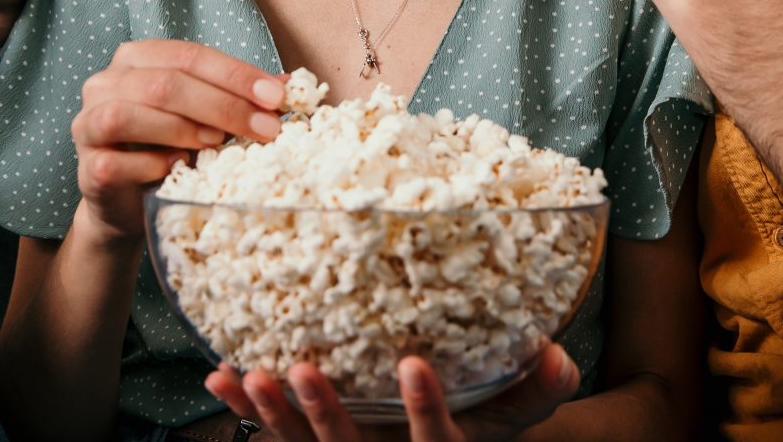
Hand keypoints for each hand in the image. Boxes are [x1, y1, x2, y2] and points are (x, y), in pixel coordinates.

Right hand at [71, 40, 285, 240]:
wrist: (132, 204)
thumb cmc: (171, 149)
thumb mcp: (207, 117)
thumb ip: (238, 96)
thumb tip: (290, 86)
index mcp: (137, 58)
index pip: (190, 55)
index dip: (236, 75)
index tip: (277, 97)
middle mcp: (105, 83)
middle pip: (165, 84)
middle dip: (223, 105)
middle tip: (265, 128)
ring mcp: (87, 123)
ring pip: (130, 114)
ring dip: (183, 129)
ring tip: (219, 143)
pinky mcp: (87, 167)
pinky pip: (116, 162)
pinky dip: (153, 165)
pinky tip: (178, 170)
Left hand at [204, 345, 578, 441]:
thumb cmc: (479, 427)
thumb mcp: (510, 417)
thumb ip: (535, 391)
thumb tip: (561, 355)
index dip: (425, 411)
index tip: (412, 364)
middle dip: (325, 414)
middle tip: (302, 369)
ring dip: (274, 416)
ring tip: (248, 376)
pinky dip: (249, 412)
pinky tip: (221, 379)